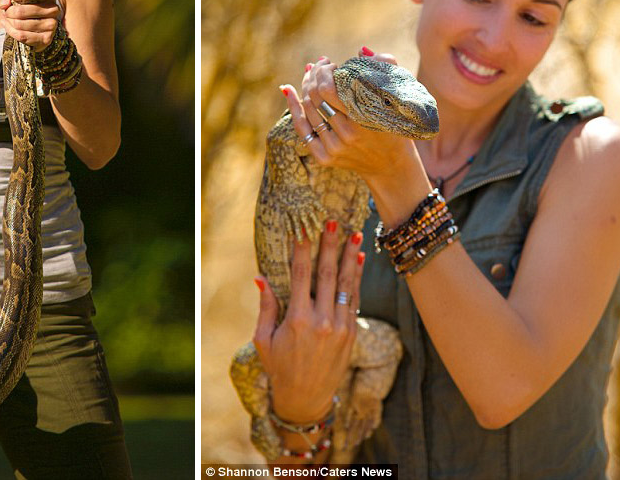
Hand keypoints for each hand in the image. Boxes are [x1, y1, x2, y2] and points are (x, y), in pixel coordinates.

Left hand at [0, 0, 61, 52]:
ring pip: (19, 24)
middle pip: (20, 11)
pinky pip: (22, 36)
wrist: (34, 23)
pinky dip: (11, 31)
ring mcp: (51, 25)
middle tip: (6, 12)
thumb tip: (4, 5)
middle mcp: (53, 10)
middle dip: (8, 12)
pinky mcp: (46, 38)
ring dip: (9, 22)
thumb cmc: (24, 3)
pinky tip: (8, 25)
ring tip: (7, 19)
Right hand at [254, 222, 364, 422]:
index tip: (305, 230)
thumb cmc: (279, 367)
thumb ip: (266, 307)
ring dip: (351, 257)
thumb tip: (260, 277)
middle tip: (335, 222)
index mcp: (298, 320)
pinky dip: (357, 279)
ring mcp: (340, 327)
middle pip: (327, 274)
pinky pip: (354, 300)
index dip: (303, 251)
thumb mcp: (264, 339)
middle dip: (331, 245)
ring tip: (356, 235)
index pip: (302, 276)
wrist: (306, 398)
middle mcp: (322, 321)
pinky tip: (358, 260)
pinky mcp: (350, 333)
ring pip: (346, 284)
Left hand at [282, 50, 415, 178]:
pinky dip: (293, 107)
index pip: (329, 89)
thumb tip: (362, 50)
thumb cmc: (395, 124)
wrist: (391, 166)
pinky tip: (288, 90)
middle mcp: (347, 135)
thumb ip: (384, 68)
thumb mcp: (396, 96)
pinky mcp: (324, 158)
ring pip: (308, 109)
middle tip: (319, 66)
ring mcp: (334, 149)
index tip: (331, 64)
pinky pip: (301, 129)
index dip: (324, 72)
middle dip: (314, 75)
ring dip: (305, 87)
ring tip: (310, 74)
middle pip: (315, 97)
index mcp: (364, 119)